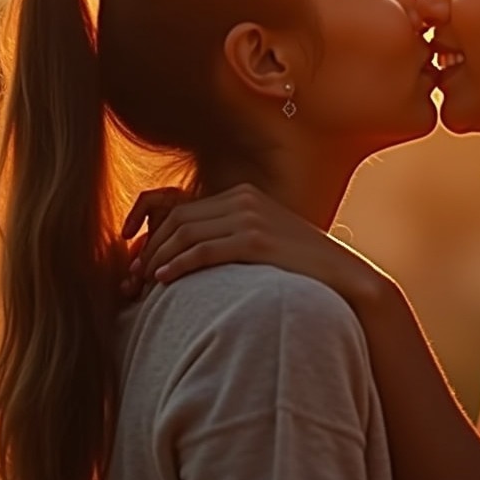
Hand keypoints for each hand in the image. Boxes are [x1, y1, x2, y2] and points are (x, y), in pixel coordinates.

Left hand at [123, 183, 383, 303]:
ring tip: (143, 284)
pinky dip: (178, 264)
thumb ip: (232, 238)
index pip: (181, 209)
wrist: (345, 278)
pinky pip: (204, 250)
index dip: (153, 236)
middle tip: (133, 278)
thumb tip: (191, 255)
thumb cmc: (302, 268)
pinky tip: (164, 281)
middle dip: (149, 249)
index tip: (138, 261)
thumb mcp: (266, 242)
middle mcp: (244, 199)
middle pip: (177, 219)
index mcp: (244, 195)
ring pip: (184, 233)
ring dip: (157, 259)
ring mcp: (251, 217)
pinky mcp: (256, 240)